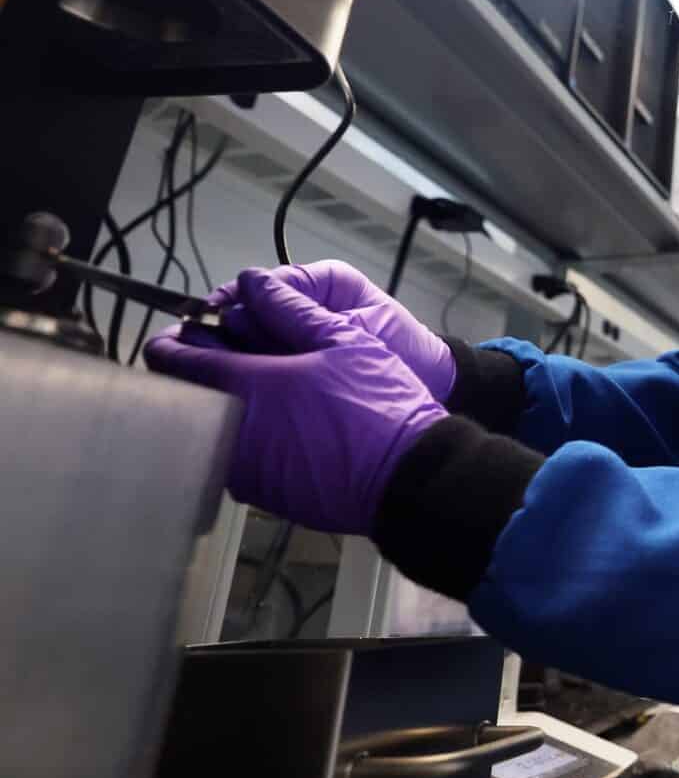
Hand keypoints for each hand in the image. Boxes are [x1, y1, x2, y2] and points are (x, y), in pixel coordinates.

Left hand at [146, 268, 446, 535]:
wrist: (409, 476)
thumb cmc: (380, 406)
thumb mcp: (343, 341)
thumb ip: (289, 308)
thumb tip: (254, 282)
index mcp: (242, 385)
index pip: (170, 358)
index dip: (175, 338)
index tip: (194, 331)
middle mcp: (227, 430)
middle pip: (184, 394)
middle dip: (202, 372)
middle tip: (235, 357)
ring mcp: (241, 469)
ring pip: (209, 429)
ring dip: (223, 408)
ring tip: (266, 395)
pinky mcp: (261, 495)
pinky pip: (234, 459)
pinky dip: (245, 440)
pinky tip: (285, 431)